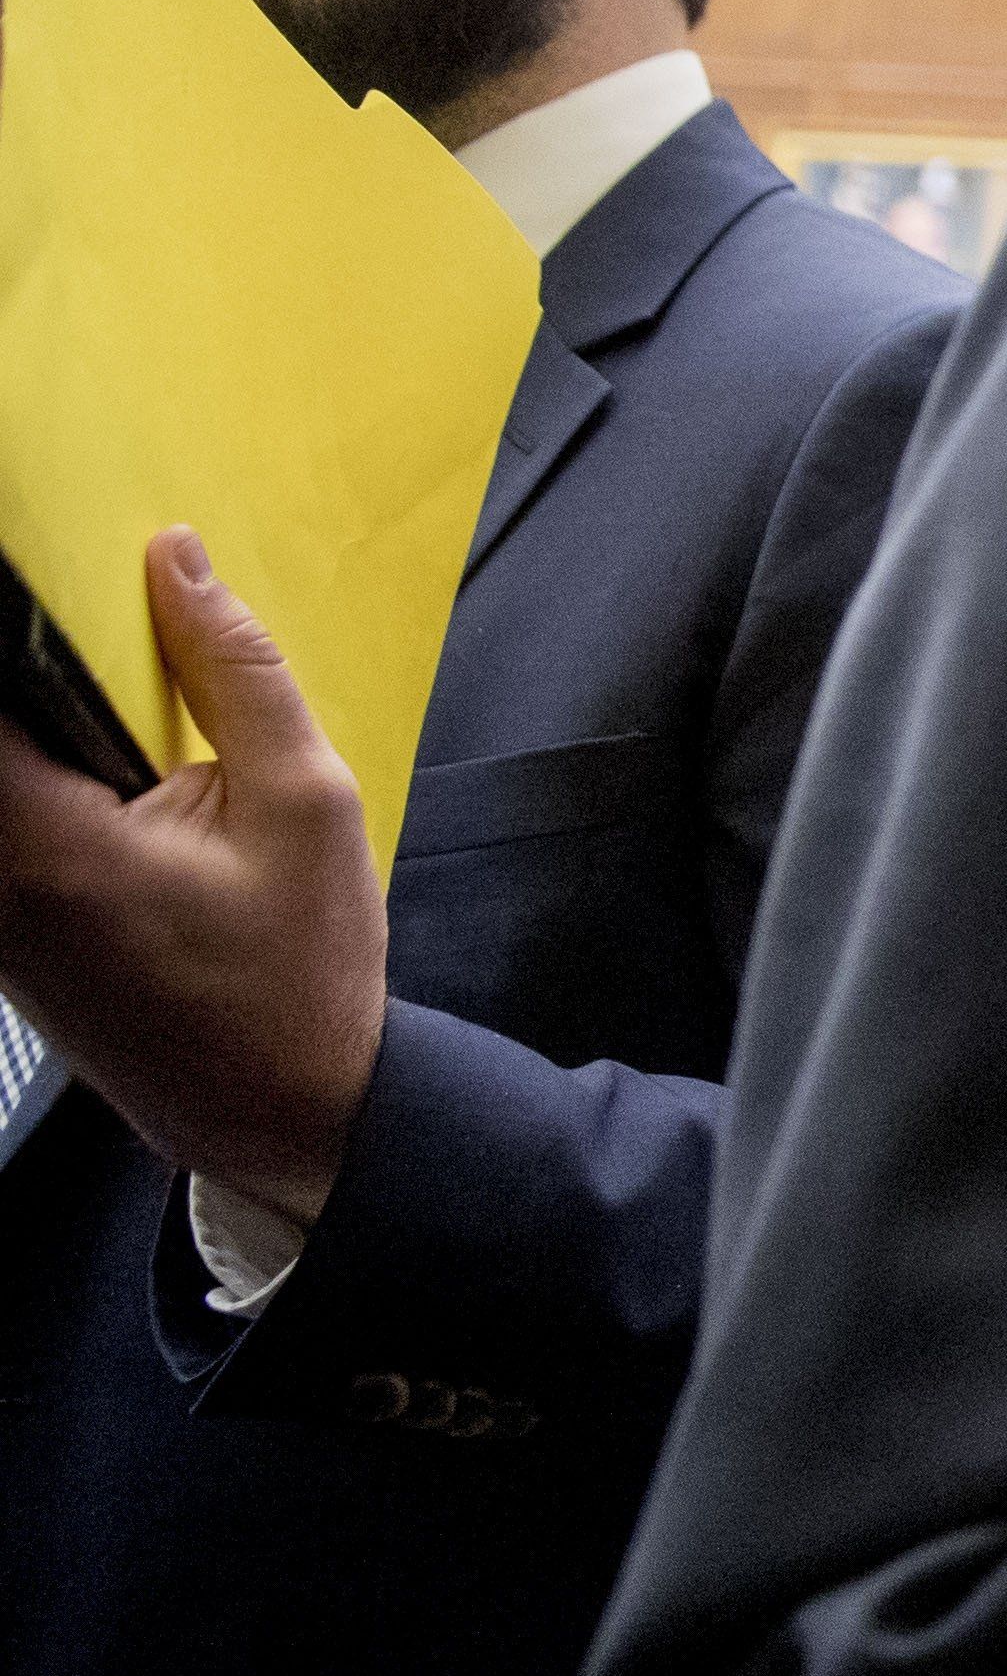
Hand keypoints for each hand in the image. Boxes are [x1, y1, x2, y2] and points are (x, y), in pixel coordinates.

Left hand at [0, 530, 388, 1226]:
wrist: (285, 1110)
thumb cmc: (301, 977)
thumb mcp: (307, 804)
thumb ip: (238, 673)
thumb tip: (177, 565)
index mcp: (46, 845)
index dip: (19, 625)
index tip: (58, 578)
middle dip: (44, 682)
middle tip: (124, 644)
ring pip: (1, 781)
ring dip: (48, 739)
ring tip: (140, 736)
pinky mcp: (1, 935)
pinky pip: (10, 829)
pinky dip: (50, 789)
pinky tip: (128, 792)